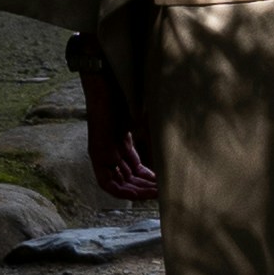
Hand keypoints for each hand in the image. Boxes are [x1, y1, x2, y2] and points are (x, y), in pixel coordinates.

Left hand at [77, 39, 157, 204]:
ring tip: (157, 194)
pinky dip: (122, 191)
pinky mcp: (96, 153)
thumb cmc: (127, 93)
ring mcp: (101, 154)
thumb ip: (154, 134)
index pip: (135, 169)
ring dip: (137, 192)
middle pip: (128, 179)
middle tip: (164, 193)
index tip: (165, 184)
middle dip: (146, 188)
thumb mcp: (145, 118)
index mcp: (120, 142)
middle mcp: (110, 151)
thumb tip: (177, 145)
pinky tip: (139, 192)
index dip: (150, 179)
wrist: (109, 80)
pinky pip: (107, 183)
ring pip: (118, 184)